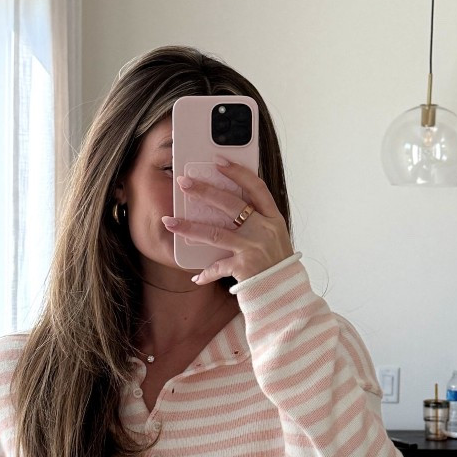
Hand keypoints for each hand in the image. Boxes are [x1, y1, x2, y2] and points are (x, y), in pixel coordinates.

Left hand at [162, 157, 291, 285]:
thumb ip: (258, 221)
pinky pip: (217, 267)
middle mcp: (265, 230)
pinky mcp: (245, 268)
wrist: (286, 295)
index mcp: (274, 219)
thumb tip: (230, 204)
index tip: (218, 161)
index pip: (256, 187)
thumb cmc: (277, 265)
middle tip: (183, 182)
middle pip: (230, 204)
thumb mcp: (274, 238)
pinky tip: (195, 277)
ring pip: (215, 232)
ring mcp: (254, 248)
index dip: (237, 172)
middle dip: (203, 191)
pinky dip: (205, 273)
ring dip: (189, 227)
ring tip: (169, 222)